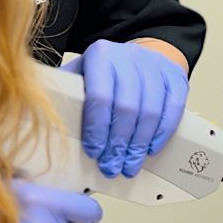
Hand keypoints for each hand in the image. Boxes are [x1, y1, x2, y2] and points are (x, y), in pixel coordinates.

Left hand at [61, 40, 189, 177]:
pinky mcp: (176, 77)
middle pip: (127, 108)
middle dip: (118, 144)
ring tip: (129, 165)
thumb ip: (67, 95)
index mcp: (100, 55)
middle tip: (112, 167)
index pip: (99, 97)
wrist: (139, 56)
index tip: (94, 152)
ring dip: (139, 145)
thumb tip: (46, 124)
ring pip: (151, 112)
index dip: (97, 129)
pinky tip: (150, 149)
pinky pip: (173, 110)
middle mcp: (129, 57)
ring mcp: (156, 66)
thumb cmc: (105, 75)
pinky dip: (162, 134)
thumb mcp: (81, 76)